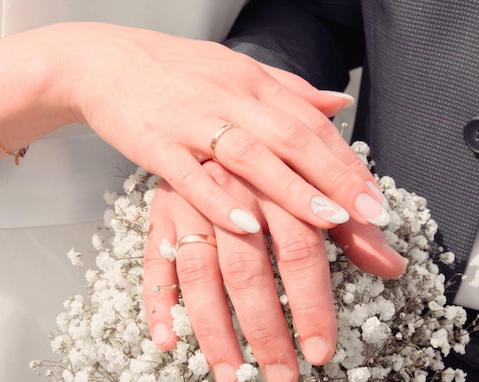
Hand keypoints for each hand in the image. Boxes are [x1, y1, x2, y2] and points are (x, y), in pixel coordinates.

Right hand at [38, 23, 386, 232]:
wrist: (104, 60)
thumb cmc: (175, 72)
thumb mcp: (236, 71)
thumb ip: (289, 89)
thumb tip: (339, 103)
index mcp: (252, 82)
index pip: (310, 122)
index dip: (346, 159)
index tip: (375, 196)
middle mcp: (229, 98)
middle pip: (292, 137)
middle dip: (336, 177)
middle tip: (371, 215)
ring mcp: (190, 120)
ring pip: (249, 155)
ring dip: (292, 189)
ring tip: (330, 220)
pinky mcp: (154, 143)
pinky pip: (189, 174)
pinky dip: (219, 199)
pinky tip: (246, 224)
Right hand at [143, 162, 405, 381]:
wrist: (194, 92)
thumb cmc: (265, 139)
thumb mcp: (314, 175)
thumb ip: (350, 222)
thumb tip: (393, 265)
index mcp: (276, 176)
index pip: (303, 244)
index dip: (314, 302)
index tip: (323, 348)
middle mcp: (231, 187)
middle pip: (249, 266)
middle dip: (267, 327)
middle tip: (285, 373)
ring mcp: (190, 198)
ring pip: (199, 270)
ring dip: (215, 328)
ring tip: (230, 373)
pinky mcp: (159, 208)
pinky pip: (154, 256)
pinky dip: (158, 298)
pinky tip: (168, 338)